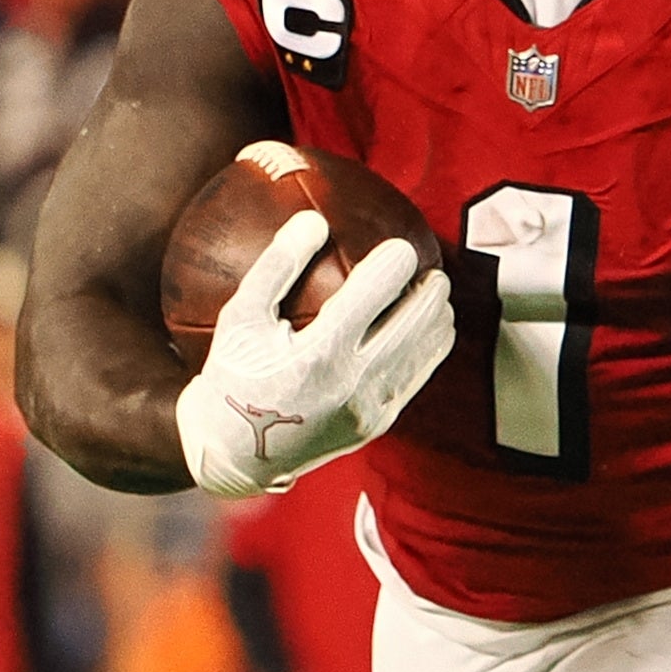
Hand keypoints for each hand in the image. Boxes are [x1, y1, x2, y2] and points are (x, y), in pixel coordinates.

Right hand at [172, 210, 454, 500]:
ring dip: (437, 319)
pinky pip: (416, 378)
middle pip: (414, 325)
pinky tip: (427, 329)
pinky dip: (428, 349)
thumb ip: (276, 266)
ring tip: (436, 294)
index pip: (371, 297)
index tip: (402, 246)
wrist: (236, 453)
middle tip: (436, 267)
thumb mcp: (239, 318)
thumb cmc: (233, 375)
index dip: (394, 265)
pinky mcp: (378, 425)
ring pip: (425, 354)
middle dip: (431, 292)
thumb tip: (313, 219)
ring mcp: (370, 409)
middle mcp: (352, 385)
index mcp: (318, 356)